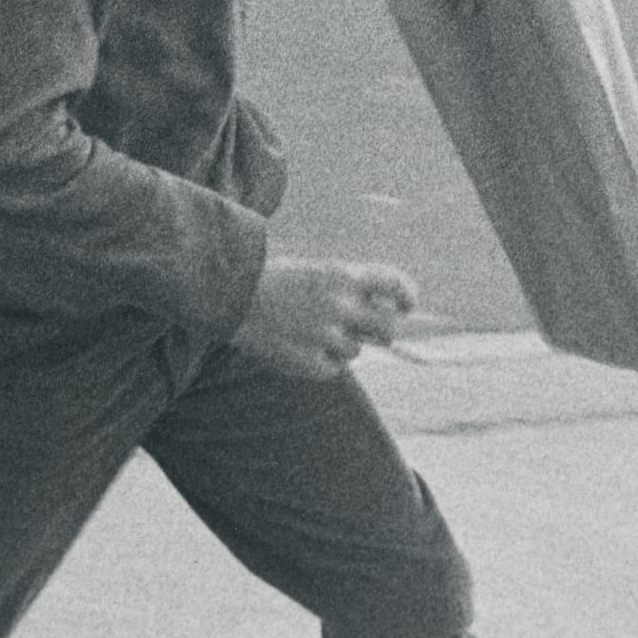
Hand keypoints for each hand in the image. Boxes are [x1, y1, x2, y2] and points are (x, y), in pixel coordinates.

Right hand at [239, 256, 415, 380]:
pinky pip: (334, 367)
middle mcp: (339, 306)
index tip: (408, 304)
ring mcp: (325, 337)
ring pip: (357, 349)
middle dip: (384, 329)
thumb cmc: (274, 278)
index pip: (395, 285)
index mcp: (342, 275)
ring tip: (312, 330)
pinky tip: (301, 345)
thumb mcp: (316, 270)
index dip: (407, 295)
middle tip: (374, 329)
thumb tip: (390, 304)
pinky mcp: (310, 363)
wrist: (228, 297)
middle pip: (388, 327)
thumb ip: (352, 285)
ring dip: (344, 343)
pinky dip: (325, 360)